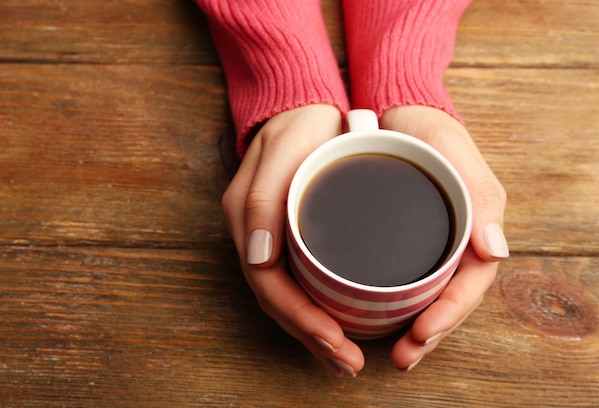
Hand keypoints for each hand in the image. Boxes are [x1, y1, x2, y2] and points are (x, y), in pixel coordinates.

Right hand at [221, 104, 364, 376]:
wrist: (302, 104)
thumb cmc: (299, 124)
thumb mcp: (285, 149)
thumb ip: (263, 200)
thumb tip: (259, 258)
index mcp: (249, 221)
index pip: (271, 287)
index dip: (303, 321)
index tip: (338, 343)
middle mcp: (255, 236)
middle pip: (278, 302)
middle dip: (313, 338)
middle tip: (349, 364)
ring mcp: (269, 238)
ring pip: (286, 299)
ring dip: (314, 333)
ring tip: (345, 358)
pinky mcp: (286, 236)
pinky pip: (295, 283)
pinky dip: (315, 310)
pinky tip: (337, 323)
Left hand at [380, 105, 508, 370]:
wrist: (396, 115)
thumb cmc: (429, 131)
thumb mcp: (453, 151)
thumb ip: (479, 195)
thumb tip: (496, 250)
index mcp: (473, 228)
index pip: (468, 283)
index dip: (449, 315)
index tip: (422, 336)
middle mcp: (453, 242)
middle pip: (448, 298)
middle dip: (430, 333)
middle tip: (404, 358)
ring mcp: (428, 244)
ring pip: (427, 296)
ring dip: (414, 327)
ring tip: (395, 352)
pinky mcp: (402, 242)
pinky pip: (405, 280)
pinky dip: (395, 305)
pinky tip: (374, 317)